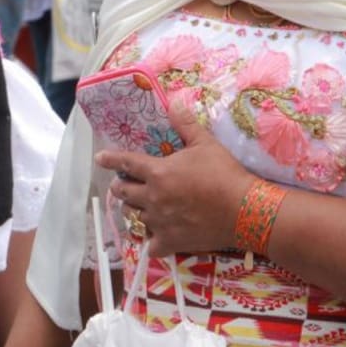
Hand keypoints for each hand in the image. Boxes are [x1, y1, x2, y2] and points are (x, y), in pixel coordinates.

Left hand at [96, 101, 252, 256]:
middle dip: (120, 187)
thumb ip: (185, 123)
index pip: (126, 163)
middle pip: (123, 193)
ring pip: (134, 217)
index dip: (111, 159)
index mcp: (157, 172)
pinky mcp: (171, 241)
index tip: (100, 158)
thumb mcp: (205, 143)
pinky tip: (156, 237)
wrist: (245, 210)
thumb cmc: (224, 173)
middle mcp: (152, 198)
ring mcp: (159, 222)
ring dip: (135, 211)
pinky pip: (151, 245)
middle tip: (123, 185)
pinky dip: (151, 241)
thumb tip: (174, 101)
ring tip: (140, 208)